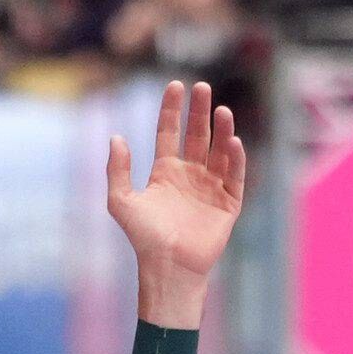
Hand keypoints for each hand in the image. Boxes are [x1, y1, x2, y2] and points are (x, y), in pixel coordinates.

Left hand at [103, 78, 247, 331]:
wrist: (167, 268)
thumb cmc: (143, 238)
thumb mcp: (121, 201)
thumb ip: (117, 170)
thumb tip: (116, 137)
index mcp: (165, 173)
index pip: (170, 133)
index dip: (172, 110)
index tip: (175, 85)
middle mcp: (190, 176)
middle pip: (198, 136)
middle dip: (200, 112)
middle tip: (202, 87)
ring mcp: (210, 189)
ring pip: (219, 152)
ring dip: (221, 131)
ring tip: (221, 110)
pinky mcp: (228, 205)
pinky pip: (235, 177)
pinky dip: (236, 160)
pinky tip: (233, 142)